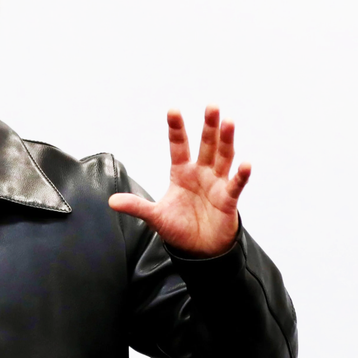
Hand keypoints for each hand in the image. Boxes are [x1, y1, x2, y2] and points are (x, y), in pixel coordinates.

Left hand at [108, 105, 249, 257]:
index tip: (173, 109)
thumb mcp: (155, 216)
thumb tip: (111, 201)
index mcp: (181, 173)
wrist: (198, 250)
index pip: (178, 146)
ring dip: (227, 140)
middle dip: (208, 126)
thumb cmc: (179, 228)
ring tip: (229, 122)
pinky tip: (245, 163)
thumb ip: (136, 206)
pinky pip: (236, 185)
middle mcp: (201, 173)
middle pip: (206, 145)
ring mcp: (216, 184)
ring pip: (223, 158)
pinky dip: (241, 175)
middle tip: (212, 106)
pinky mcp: (228, 200)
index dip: (176, 129)